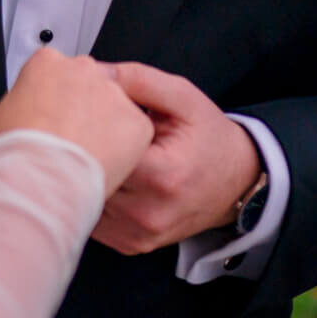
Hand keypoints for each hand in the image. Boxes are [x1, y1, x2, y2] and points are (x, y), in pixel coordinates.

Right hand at [0, 46, 154, 190]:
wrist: (38, 178)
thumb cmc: (13, 151)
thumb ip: (19, 107)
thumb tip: (21, 120)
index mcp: (46, 63)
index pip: (56, 72)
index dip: (53, 100)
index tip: (51, 120)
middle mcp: (83, 71)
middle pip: (88, 86)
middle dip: (81, 111)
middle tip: (69, 140)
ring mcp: (112, 94)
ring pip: (113, 109)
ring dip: (103, 130)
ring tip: (84, 159)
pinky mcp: (136, 122)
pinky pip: (135, 134)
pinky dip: (125, 151)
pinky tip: (103, 166)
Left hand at [91, 62, 261, 255]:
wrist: (237, 180)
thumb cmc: (211, 139)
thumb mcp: (183, 97)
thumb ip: (140, 80)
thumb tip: (97, 74)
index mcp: (162, 175)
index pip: (101, 151)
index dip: (85, 126)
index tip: (82, 111)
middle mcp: (148, 213)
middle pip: (87, 177)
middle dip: (79, 150)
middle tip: (79, 129)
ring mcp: (137, 234)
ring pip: (84, 200)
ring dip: (81, 175)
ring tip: (92, 151)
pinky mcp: (130, 244)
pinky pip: (93, 217)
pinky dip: (90, 195)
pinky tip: (102, 174)